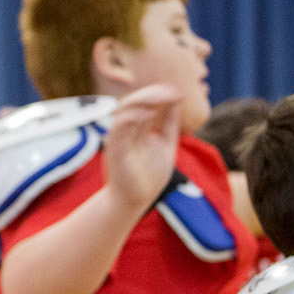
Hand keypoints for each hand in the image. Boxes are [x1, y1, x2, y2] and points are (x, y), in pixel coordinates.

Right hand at [102, 83, 182, 211]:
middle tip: (172, 92)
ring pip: (124, 108)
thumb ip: (169, 121)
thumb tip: (178, 97)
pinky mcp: (114, 148)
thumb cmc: (148, 176)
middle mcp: (126, 129)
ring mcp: (118, 137)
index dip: (160, 94)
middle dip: (152, 93)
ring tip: (162, 97)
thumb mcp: (165, 142)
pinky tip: (150, 113)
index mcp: (137, 127)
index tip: (179, 93)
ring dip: (143, 99)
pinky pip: (120, 125)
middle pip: (134, 100)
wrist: (133, 201)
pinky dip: (134, 115)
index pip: (145, 102)